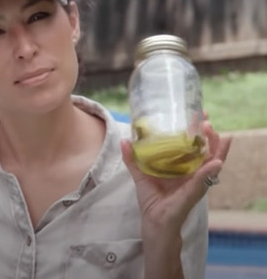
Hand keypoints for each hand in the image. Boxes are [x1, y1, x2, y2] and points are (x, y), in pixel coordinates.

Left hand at [120, 118, 231, 232]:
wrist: (154, 225)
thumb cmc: (152, 202)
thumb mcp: (141, 177)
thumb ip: (133, 159)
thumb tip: (124, 140)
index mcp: (183, 167)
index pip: (197, 145)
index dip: (201, 131)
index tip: (201, 114)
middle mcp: (193, 174)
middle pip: (209, 151)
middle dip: (211, 136)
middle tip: (207, 121)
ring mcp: (196, 184)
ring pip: (213, 163)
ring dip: (215, 149)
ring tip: (214, 134)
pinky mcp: (193, 195)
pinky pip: (203, 182)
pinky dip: (209, 171)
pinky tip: (215, 162)